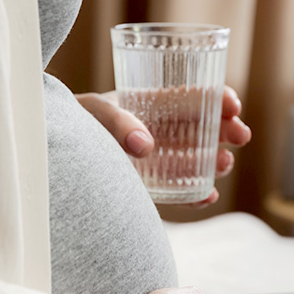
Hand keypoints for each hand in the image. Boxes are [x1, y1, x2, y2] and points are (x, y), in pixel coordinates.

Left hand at [75, 87, 251, 206]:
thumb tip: (145, 145)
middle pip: (203, 128)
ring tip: (223, 165)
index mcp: (150, 103)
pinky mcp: (148, 185)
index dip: (216, 97)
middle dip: (227, 130)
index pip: (191, 97)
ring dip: (216, 161)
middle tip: (242, 136)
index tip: (233, 104)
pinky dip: (193, 194)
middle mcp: (158, 130)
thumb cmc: (70, 121)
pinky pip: (177, 190)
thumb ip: (116, 122)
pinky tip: (206, 196)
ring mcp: (156, 158)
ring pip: (197, 159)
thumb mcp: (91, 111)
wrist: (51, 155)